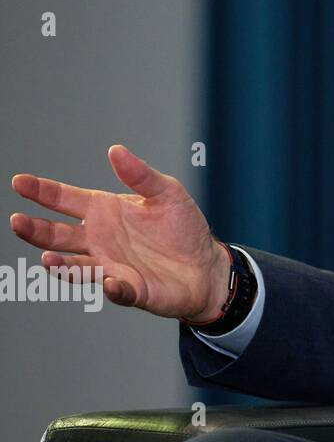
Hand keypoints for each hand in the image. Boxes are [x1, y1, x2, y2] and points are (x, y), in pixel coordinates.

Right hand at [10, 145, 229, 320]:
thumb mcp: (167, 193)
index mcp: (105, 211)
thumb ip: (141, 174)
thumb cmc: (183, 228)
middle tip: (17, 221)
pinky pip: (116, 291)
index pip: (65, 199)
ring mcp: (110, 266)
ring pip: (75, 266)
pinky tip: (111, 282)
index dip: (42, 191)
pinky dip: (112, 288)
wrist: (206, 265)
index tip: (19, 182)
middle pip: (57, 235)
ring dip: (60, 264)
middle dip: (35, 229)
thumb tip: (116, 150)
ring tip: (48, 257)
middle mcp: (99, 240)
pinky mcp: (130, 289)